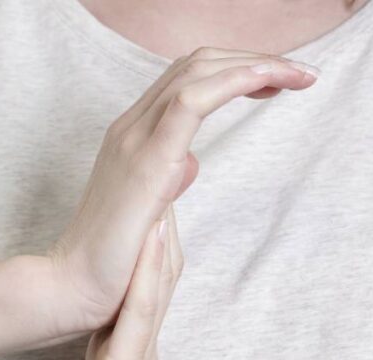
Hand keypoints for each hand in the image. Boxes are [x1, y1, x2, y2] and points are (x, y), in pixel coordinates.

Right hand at [47, 47, 318, 331]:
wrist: (72, 287)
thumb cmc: (109, 262)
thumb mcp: (147, 210)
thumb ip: (166, 180)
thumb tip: (185, 162)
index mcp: (131, 138)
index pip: (184, 81)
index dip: (232, 71)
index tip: (274, 84)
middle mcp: (130, 129)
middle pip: (195, 65)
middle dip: (252, 60)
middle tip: (298, 75)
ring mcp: (135, 140)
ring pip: (198, 72)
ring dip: (256, 64)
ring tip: (300, 75)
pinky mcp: (147, 161)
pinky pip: (193, 100)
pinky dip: (237, 80)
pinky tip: (270, 80)